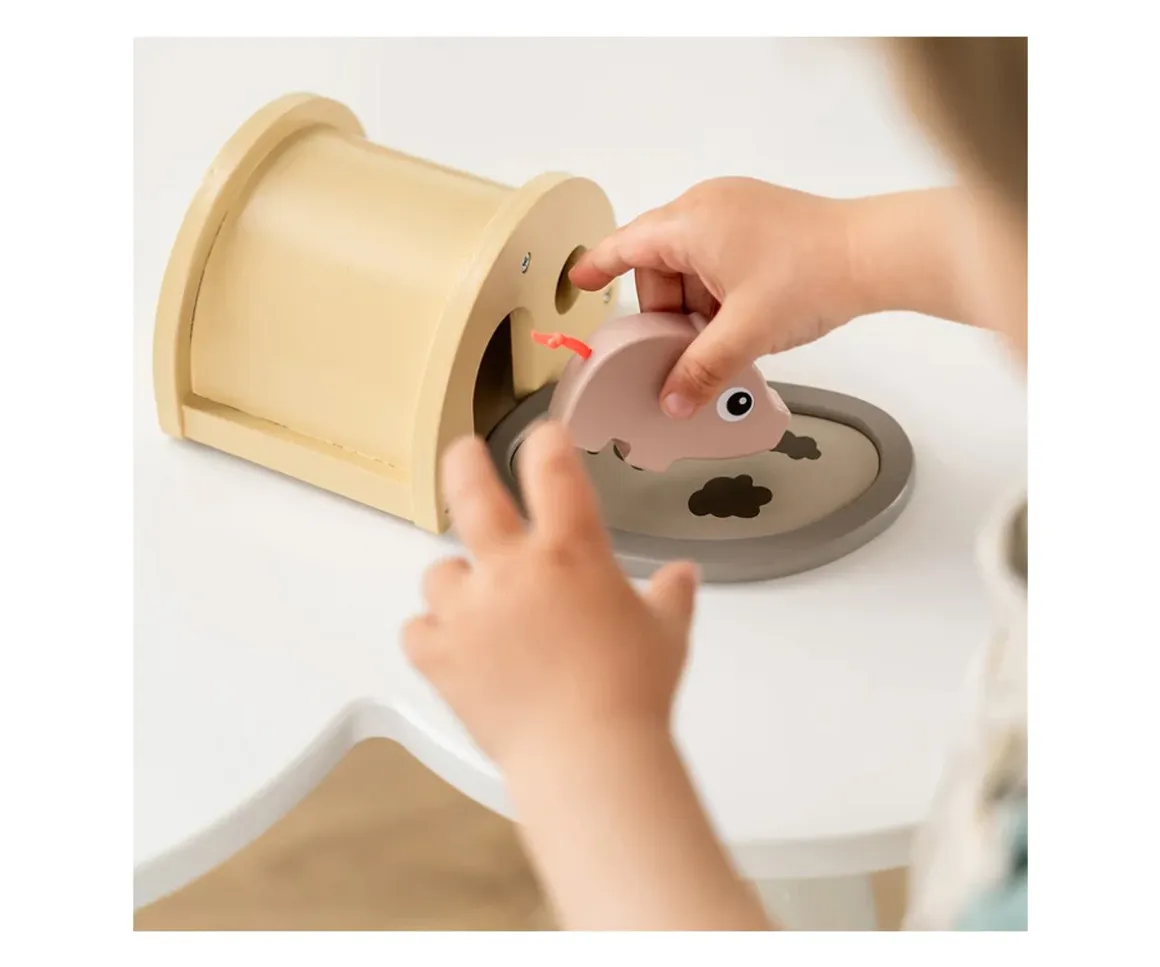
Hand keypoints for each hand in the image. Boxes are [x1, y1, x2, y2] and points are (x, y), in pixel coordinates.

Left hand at [403, 421, 698, 772]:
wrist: (586, 756)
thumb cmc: (632, 694)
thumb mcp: (666, 634)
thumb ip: (671, 596)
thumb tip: (683, 576)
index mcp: (571, 552)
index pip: (552, 468)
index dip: (545, 442)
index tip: (543, 437)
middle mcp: (512, 569)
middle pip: (472, 491)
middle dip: (465, 462)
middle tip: (463, 452)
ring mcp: (470, 610)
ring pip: (439, 571)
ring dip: (456, 581)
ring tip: (475, 603)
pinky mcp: (440, 654)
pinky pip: (418, 628)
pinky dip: (433, 634)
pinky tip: (454, 647)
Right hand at [568, 177, 856, 418]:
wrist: (875, 254)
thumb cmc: (814, 273)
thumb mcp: (746, 332)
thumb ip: (700, 370)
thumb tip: (673, 399)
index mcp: (690, 222)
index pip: (625, 246)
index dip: (597, 266)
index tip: (579, 280)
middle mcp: (707, 206)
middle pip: (660, 266)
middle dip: (667, 311)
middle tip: (683, 348)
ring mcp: (736, 210)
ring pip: (691, 266)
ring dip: (697, 306)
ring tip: (724, 336)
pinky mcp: (759, 221)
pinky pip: (718, 259)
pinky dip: (719, 293)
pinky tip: (741, 320)